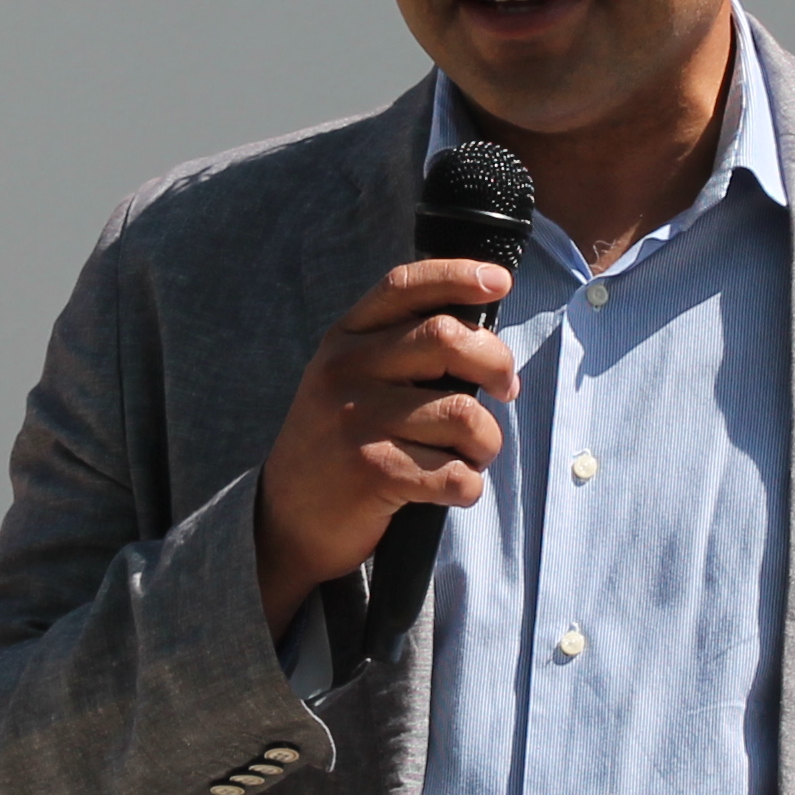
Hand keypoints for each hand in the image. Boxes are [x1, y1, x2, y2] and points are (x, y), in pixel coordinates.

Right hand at [251, 260, 518, 634]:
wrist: (288, 519)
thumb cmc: (342, 443)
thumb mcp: (352, 382)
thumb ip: (401, 350)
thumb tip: (488, 340)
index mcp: (345, 339)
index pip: (404, 286)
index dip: (457, 275)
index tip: (499, 281)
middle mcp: (345, 370)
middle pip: (446, 338)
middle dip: (497, 363)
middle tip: (506, 389)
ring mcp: (356, 420)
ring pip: (463, 414)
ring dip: (486, 442)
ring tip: (473, 455)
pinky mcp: (372, 471)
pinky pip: (455, 474)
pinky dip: (469, 486)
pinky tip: (453, 489)